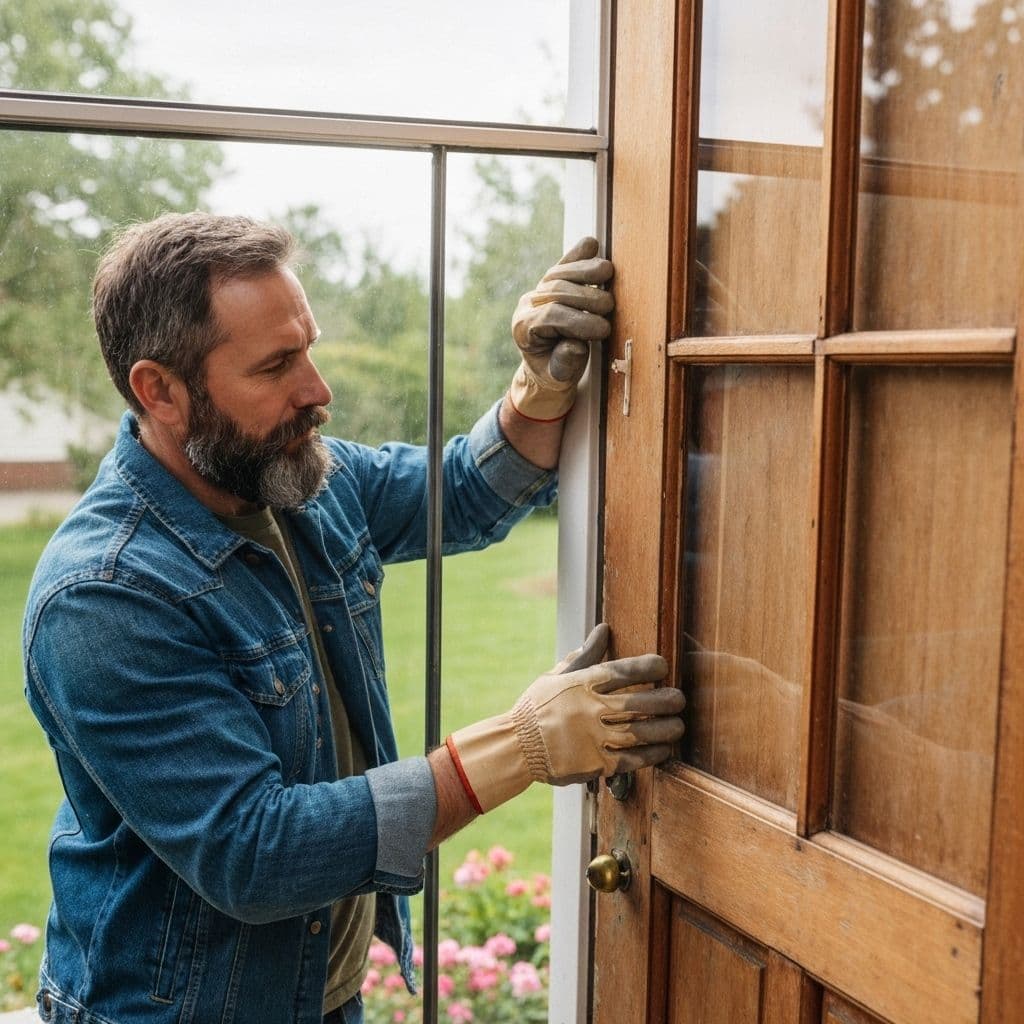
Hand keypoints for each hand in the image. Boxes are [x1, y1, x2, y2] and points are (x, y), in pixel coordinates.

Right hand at [446, 624, 683, 812]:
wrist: (517, 746)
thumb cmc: (537, 708)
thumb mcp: (557, 676)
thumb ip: (585, 655)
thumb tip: (604, 629)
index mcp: (582, 685)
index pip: (621, 671)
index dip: (647, 668)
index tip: (662, 667)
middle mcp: (590, 710)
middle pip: (638, 704)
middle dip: (665, 701)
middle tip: (680, 699)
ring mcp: (593, 738)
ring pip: (640, 733)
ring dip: (665, 729)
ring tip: (678, 726)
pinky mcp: (595, 764)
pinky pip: (631, 759)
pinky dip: (651, 754)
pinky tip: (664, 749)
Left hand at [508, 237, 614, 421]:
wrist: (548, 363)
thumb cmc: (555, 370)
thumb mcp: (560, 375)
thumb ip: (565, 362)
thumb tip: (575, 345)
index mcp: (523, 328)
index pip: (551, 316)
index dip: (580, 321)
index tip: (604, 330)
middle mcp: (527, 304)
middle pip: (556, 290)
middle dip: (586, 297)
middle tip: (609, 307)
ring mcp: (538, 289)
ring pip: (560, 272)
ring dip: (586, 270)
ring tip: (608, 274)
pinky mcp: (553, 279)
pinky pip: (564, 262)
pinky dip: (579, 253)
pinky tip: (593, 245)